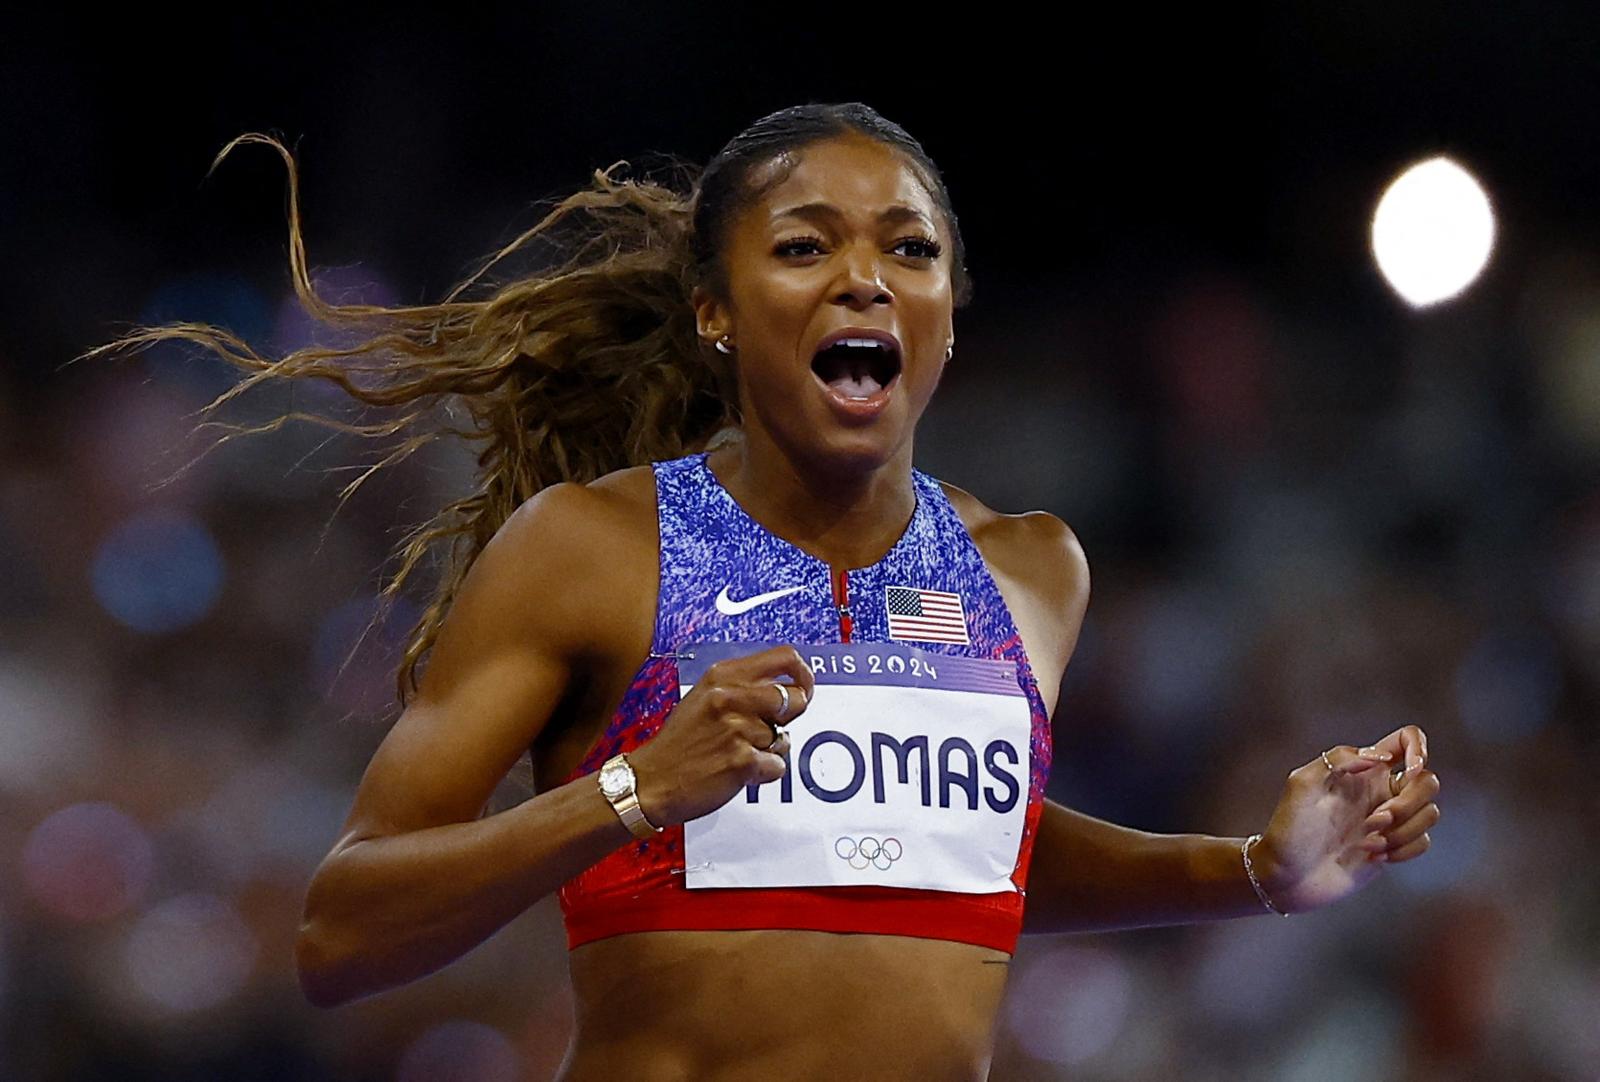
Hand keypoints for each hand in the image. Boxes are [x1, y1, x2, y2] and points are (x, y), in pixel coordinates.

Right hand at [628, 644, 814, 826]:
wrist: (651, 781)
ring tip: (735, 753)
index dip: (803, 674)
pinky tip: (736, 771)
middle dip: (790, 718)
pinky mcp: (742, 761)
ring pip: (784, 738)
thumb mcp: (704, 697)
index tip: (804, 688)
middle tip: (768, 729)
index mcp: (722, 675)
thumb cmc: (679, 742)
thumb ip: (742, 686)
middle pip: (795, 697)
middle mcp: (731, 697)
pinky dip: (762, 773)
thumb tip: (786, 686)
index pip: (784, 658)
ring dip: (768, 750)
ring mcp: (737, 728)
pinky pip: (777, 765)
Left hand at [1251, 724, 1440, 913]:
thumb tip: (1380, 756)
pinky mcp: (1394, 846)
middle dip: (1407, 804)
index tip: (1406, 773)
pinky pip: (1424, 841)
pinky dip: (1403, 850)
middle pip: (1429, 781)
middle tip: (1372, 821)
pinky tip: (1373, 856)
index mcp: (1361, 768)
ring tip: (1365, 843)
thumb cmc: (1289, 828)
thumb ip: (1338, 760)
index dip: (1419, 749)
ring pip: (1430, 813)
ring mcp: (1389, 818)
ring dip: (1402, 831)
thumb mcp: (1302, 784)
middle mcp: (1379, 789)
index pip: (1406, 739)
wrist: (1287, 875)